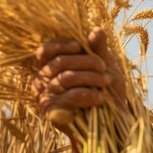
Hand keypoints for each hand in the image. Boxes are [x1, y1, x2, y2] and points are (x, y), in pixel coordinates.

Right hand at [32, 27, 125, 152]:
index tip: (79, 45)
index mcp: (50, 66)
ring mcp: (44, 97)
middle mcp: (42, 81)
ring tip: (107, 81)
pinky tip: (101, 97)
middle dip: (86, 61)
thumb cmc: (106, 90)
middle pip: (59, 62)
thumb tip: (97, 29)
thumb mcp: (105, 65)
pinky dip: (88, 94)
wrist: (111, 122)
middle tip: (104, 67)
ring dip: (91, 77)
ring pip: (66, 78)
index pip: (45, 50)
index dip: (60, 45)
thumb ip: (98, 49)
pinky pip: (69, 97)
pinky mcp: (52, 113)